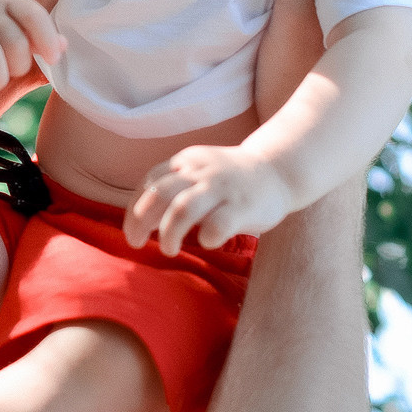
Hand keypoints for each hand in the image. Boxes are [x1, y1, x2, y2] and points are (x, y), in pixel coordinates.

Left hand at [125, 145, 293, 254]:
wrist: (279, 171)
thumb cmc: (231, 181)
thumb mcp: (198, 173)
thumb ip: (173, 189)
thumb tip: (141, 221)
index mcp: (186, 162)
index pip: (150, 183)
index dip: (135, 209)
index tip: (132, 232)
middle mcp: (201, 172)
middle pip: (160, 194)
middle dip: (141, 221)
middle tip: (137, 243)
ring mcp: (222, 188)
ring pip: (183, 208)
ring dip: (169, 232)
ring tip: (169, 249)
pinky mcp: (243, 206)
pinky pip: (218, 223)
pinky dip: (206, 236)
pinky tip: (206, 243)